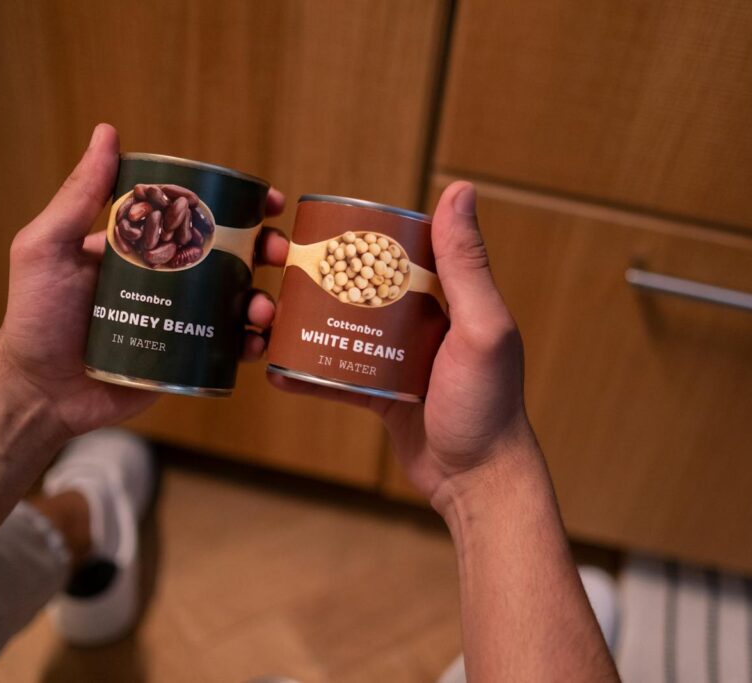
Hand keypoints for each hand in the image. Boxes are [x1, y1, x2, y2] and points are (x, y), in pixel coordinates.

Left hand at [0, 124, 288, 435]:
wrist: (39, 392)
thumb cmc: (35, 317)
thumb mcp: (48, 247)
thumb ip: (78, 196)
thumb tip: (107, 133)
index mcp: (144, 248)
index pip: (198, 217)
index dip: (238, 208)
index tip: (268, 203)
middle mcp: (169, 281)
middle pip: (231, 258)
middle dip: (265, 251)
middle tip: (277, 253)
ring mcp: (181, 320)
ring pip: (238, 303)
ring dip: (263, 300)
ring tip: (261, 309)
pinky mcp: (187, 360)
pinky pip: (229, 349)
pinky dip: (251, 344)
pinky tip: (255, 343)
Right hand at [270, 181, 536, 502]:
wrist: (477, 479)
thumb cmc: (488, 402)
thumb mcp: (481, 327)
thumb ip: (466, 264)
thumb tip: (460, 188)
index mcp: (445, 295)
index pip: (394, 248)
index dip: (353, 232)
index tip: (310, 223)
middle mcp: (420, 319)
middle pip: (357, 285)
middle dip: (312, 273)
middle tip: (272, 265)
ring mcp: (397, 357)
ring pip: (340, 327)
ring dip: (300, 319)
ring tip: (264, 315)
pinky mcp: (380, 394)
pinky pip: (336, 375)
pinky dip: (306, 371)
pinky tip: (273, 364)